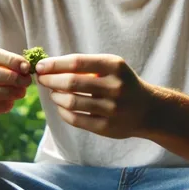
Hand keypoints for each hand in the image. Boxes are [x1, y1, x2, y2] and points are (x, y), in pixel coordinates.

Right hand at [0, 45, 31, 133]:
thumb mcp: (0, 69)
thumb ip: (11, 65)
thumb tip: (25, 67)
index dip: (10, 59)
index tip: (27, 67)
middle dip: (10, 76)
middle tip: (26, 81)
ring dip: (8, 91)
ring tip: (22, 92)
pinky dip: (2, 105)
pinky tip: (10, 104)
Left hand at [36, 54, 151, 138]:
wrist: (148, 109)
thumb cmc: (122, 82)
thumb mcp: (112, 66)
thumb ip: (86, 65)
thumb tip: (49, 66)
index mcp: (115, 66)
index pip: (77, 62)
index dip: (55, 64)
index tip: (40, 66)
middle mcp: (115, 86)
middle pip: (71, 82)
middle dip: (50, 80)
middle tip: (41, 79)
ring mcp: (111, 109)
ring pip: (71, 102)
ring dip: (55, 96)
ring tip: (53, 92)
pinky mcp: (107, 127)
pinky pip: (75, 119)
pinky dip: (63, 111)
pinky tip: (61, 106)